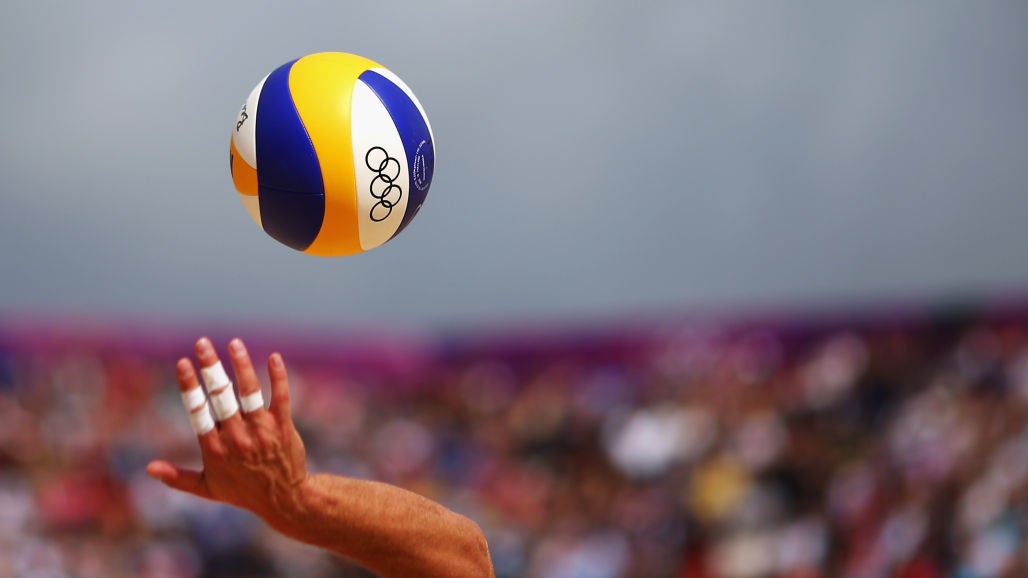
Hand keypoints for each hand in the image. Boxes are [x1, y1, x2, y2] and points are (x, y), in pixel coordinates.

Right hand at [146, 337, 307, 522]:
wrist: (284, 501)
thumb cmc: (243, 492)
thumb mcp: (207, 488)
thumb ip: (177, 477)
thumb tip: (148, 468)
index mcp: (214, 449)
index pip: (197, 412)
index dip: (189, 386)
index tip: (182, 363)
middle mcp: (236, 437)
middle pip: (221, 397)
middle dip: (210, 368)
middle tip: (203, 342)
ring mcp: (262, 431)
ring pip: (250, 393)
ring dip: (242, 366)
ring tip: (234, 343)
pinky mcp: (284, 427)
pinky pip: (281, 398)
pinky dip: (278, 377)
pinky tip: (273, 357)